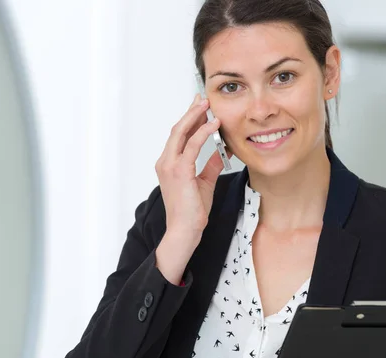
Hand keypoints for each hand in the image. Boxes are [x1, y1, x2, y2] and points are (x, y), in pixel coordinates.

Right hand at [154, 95, 230, 282]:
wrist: (185, 230)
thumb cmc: (192, 211)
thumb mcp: (205, 183)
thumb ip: (210, 165)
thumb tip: (219, 151)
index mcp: (169, 164)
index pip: (179, 136)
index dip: (190, 119)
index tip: (200, 107)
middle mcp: (166, 162)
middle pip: (178, 129)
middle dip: (191, 112)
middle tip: (203, 98)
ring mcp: (170, 166)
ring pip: (181, 133)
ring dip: (195, 116)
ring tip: (208, 105)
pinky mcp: (179, 171)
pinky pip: (191, 146)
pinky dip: (203, 132)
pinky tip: (214, 125)